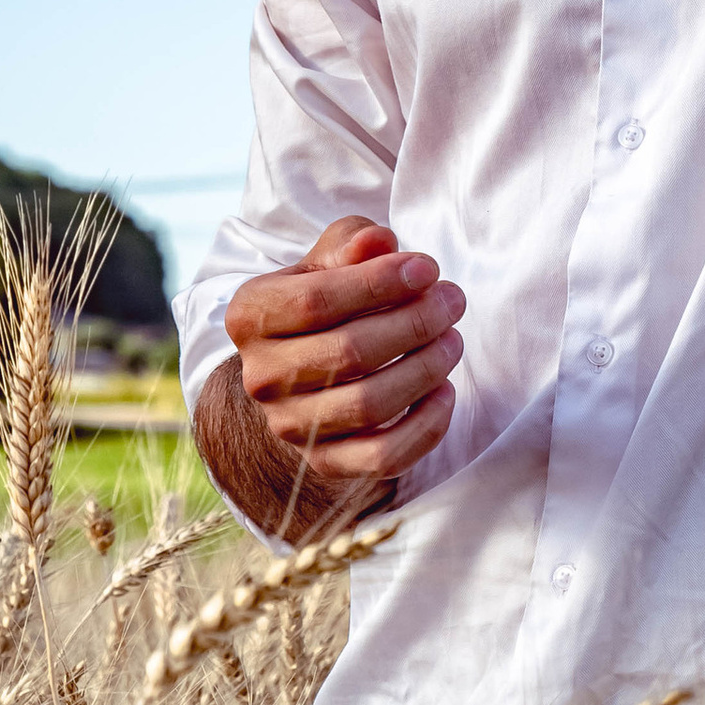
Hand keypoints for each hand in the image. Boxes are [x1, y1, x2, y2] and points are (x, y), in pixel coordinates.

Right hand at [219, 217, 463, 520]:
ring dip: (426, 369)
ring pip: (370, 405)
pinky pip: (384, 456)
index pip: (315, 301)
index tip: (429, 268)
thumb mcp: (329, 259)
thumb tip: (379, 241)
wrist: (302, 367)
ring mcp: (289, 425)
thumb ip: (352, 243)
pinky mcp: (323, 463)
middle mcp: (260, 376)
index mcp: (251, 316)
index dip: (379, 283)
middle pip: (349, 352)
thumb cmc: (323, 299)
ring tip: (453, 340)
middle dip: (415, 322)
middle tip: (453, 300)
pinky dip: (425, 427)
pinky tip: (445, 391)